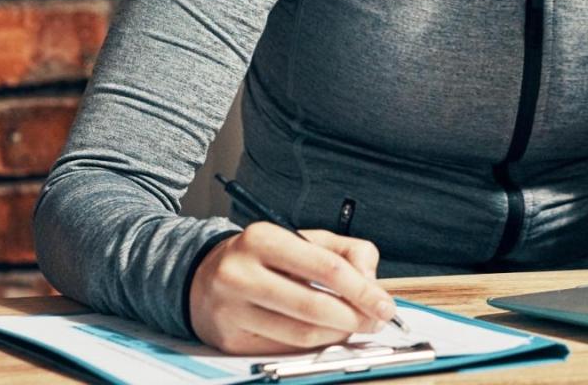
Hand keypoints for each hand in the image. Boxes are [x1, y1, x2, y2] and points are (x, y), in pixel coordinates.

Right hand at [189, 223, 395, 353]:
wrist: (202, 277)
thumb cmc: (265, 258)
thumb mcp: (305, 240)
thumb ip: (349, 252)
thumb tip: (371, 282)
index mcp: (262, 238)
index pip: (326, 267)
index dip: (363, 290)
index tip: (385, 305)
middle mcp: (240, 274)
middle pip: (314, 306)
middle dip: (355, 318)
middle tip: (376, 321)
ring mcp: (231, 310)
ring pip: (300, 333)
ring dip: (338, 334)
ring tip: (353, 327)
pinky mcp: (229, 339)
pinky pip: (284, 348)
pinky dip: (313, 345)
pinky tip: (324, 334)